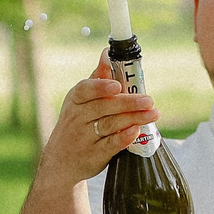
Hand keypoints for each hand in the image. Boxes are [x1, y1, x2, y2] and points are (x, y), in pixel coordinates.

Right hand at [35, 57, 159, 186]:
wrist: (61, 161)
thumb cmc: (76, 124)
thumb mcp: (80, 101)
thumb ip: (97, 78)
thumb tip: (107, 52)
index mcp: (75, 100)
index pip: (85, 90)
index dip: (101, 87)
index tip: (117, 85)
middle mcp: (77, 118)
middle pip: (104, 107)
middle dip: (128, 103)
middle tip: (149, 100)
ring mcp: (84, 138)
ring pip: (110, 125)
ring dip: (133, 118)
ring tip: (153, 114)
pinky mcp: (93, 155)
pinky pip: (109, 145)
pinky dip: (123, 138)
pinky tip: (136, 131)